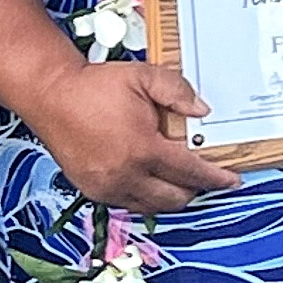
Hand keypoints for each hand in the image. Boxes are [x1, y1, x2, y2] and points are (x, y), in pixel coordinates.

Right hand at [30, 55, 241, 212]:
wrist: (50, 95)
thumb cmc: (95, 85)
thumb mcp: (143, 76)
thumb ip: (177, 91)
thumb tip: (203, 111)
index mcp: (142, 149)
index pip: (190, 173)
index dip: (216, 178)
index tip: (233, 180)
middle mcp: (125, 175)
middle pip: (175, 198)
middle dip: (196, 190)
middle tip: (206, 176)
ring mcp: (106, 186)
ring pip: (152, 206)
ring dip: (171, 196)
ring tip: (180, 179)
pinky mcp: (92, 189)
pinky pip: (129, 203)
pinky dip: (146, 196)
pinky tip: (151, 179)